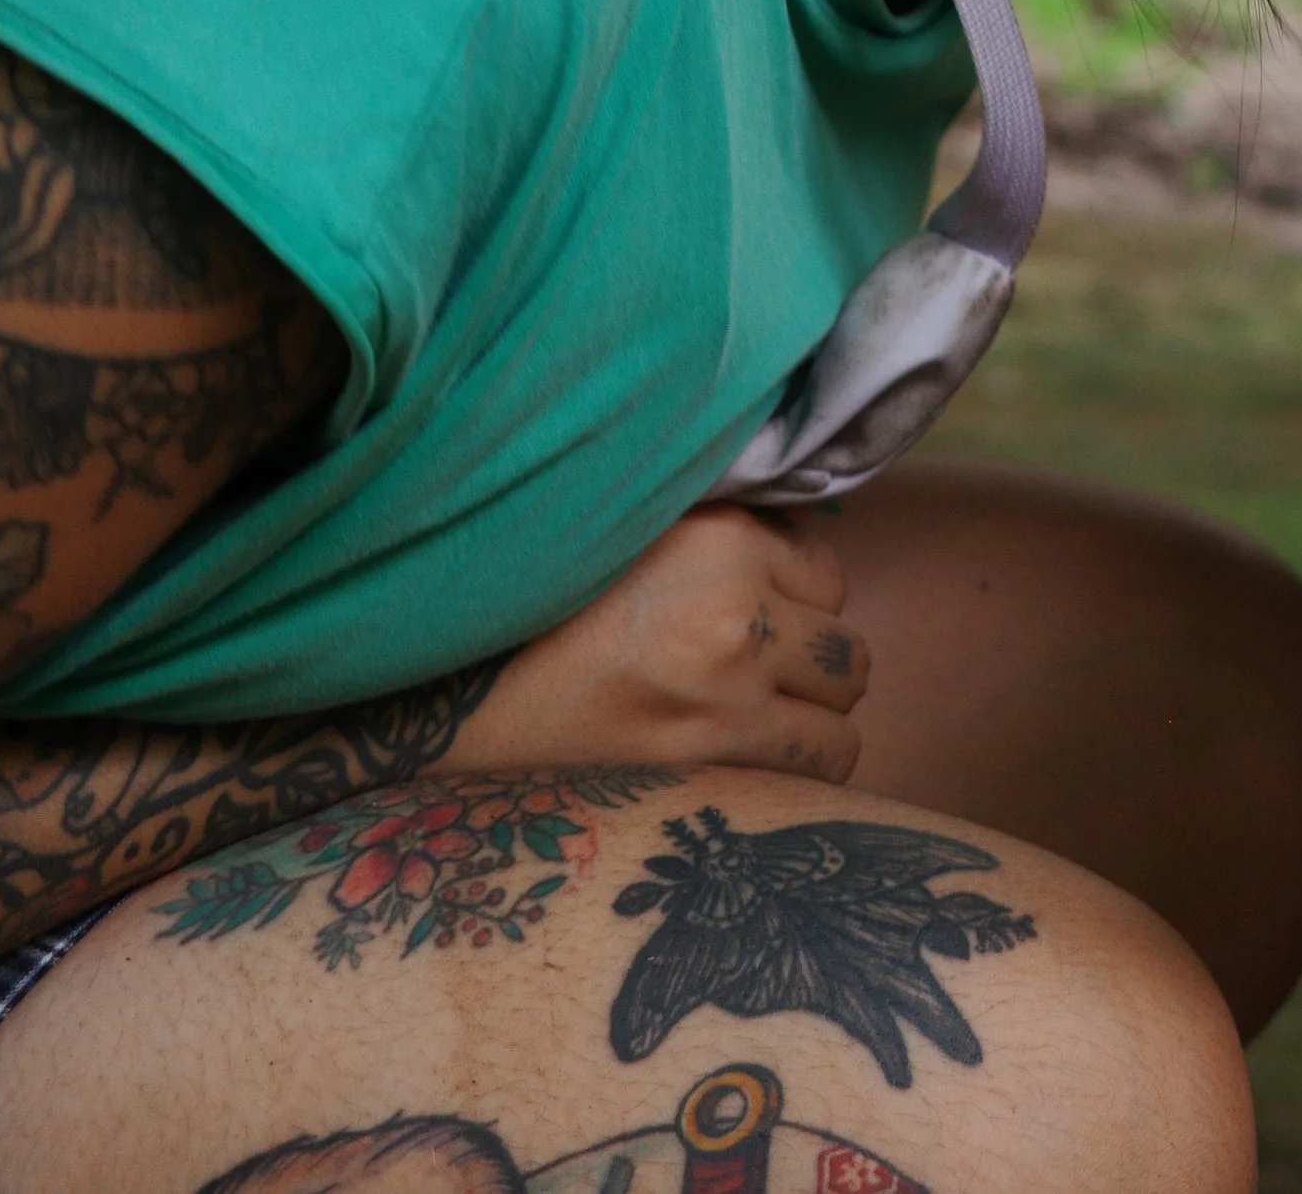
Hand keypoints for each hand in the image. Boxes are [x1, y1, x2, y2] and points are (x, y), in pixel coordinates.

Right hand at [447, 507, 870, 782]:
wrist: (454, 699)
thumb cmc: (540, 609)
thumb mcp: (633, 531)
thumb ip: (718, 533)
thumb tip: (787, 544)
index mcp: (719, 538)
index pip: (827, 569)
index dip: (795, 595)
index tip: (758, 614)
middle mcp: (737, 610)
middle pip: (847, 644)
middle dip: (814, 660)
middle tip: (762, 674)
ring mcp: (728, 695)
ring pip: (844, 713)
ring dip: (813, 718)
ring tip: (762, 721)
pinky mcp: (707, 765)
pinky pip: (818, 768)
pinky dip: (800, 770)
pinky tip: (753, 763)